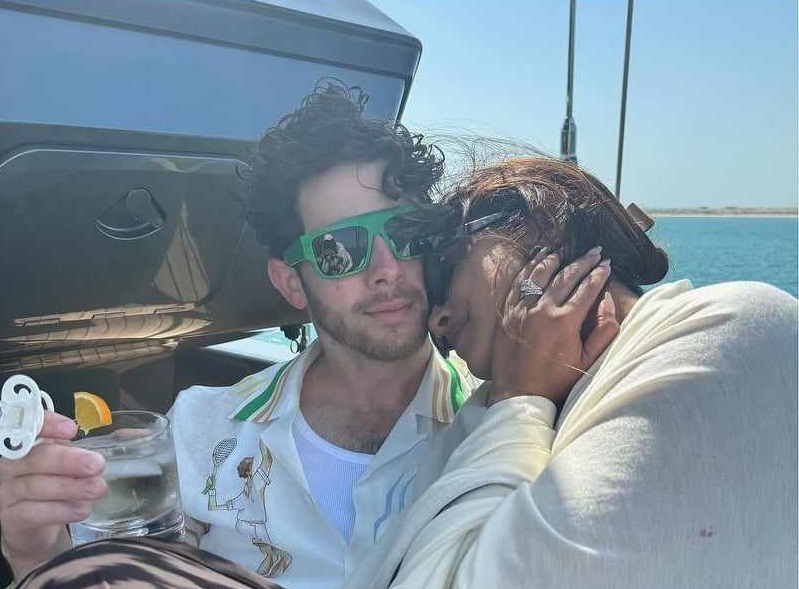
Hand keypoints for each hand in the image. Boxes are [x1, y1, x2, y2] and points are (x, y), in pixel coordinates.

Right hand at [0, 411, 106, 577]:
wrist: (33, 526)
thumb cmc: (54, 484)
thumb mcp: (70, 460)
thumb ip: (96, 445)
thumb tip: (140, 435)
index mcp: (26, 445)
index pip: (30, 426)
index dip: (47, 424)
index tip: (72, 429)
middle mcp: (10, 466)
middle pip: (34, 458)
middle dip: (68, 460)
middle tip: (97, 464)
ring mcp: (7, 493)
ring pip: (35, 487)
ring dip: (71, 488)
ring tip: (98, 488)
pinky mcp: (12, 519)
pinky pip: (33, 513)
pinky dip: (61, 511)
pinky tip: (82, 509)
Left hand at [488, 247, 619, 405]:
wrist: (518, 393)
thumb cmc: (555, 381)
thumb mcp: (588, 361)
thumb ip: (604, 330)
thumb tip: (607, 300)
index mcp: (565, 321)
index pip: (587, 288)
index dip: (599, 274)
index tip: (607, 263)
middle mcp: (543, 310)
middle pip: (566, 277)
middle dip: (583, 262)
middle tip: (594, 252)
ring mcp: (522, 309)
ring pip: (539, 275)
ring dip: (553, 261)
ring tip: (563, 253)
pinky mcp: (507, 312)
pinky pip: (518, 284)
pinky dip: (527, 269)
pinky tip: (535, 261)